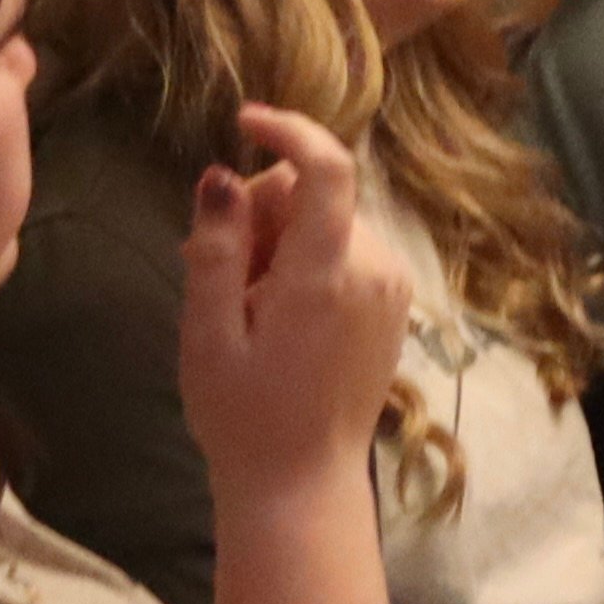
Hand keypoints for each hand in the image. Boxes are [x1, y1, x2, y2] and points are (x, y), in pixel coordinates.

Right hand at [177, 104, 412, 506]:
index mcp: (327, 275)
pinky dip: (307, 261)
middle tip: (220, 277)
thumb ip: (217, 249)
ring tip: (245, 307)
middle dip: (261, 215)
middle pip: (314, 196)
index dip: (290, 130)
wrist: (301, 482)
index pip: (328, 169)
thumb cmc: (243, 416)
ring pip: (328, 221)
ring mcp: (393, 286)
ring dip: (281, 242)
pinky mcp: (395, 302)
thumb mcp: (208, 334)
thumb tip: (220, 175)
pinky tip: (277, 313)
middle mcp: (374, 269)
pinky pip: (345, 250)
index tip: (245, 121)